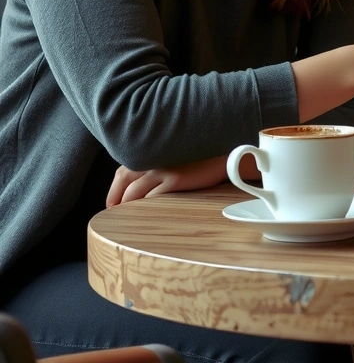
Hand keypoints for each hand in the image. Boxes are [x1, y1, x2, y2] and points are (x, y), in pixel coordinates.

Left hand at [106, 155, 229, 206]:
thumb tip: (139, 186)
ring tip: (127, 218)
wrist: (225, 154)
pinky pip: (152, 197)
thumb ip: (156, 165)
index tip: (114, 203)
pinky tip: (145, 215)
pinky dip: (145, 207)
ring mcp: (162, 168)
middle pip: (123, 180)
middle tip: (115, 213)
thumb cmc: (199, 158)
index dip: (114, 190)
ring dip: (127, 206)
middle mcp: (152, 156)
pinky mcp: (175, 178)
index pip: (122, 171)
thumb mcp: (173, 156)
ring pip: (134, 191)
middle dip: (115, 199)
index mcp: (150, 150)